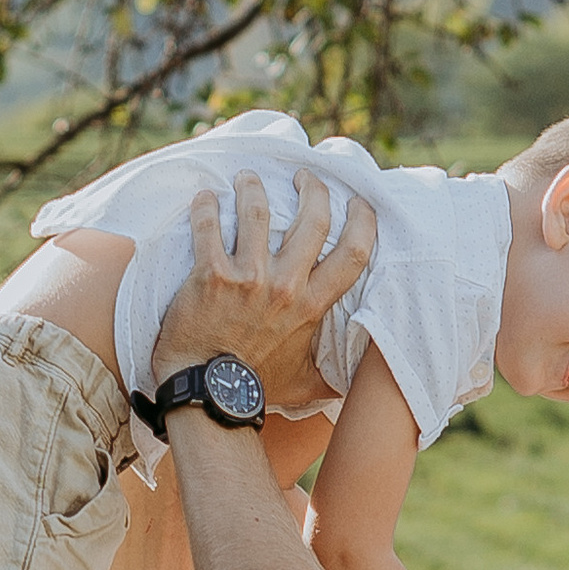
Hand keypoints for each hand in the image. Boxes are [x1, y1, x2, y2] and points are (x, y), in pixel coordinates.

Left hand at [151, 167, 376, 419]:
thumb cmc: (255, 387)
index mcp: (312, 306)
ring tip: (249, 178)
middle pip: (312, 220)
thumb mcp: (304, 383)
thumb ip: (333, 377)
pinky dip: (206, 207)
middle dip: (312, 189)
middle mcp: (285, 286)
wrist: (207, 393)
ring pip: (258, 211)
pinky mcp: (211, 275)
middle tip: (303, 176)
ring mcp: (248, 278)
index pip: (353, 254)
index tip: (358, 202)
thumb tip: (360, 383)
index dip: (362, 221)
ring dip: (254, 187)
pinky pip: (209, 227)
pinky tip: (206, 198)